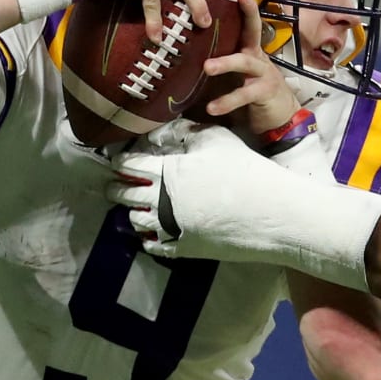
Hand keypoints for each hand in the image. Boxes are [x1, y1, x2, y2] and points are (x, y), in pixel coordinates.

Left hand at [108, 123, 257, 256]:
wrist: (267, 212)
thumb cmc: (244, 171)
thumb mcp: (216, 139)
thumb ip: (186, 132)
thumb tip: (164, 131)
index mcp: (165, 171)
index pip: (129, 165)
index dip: (120, 162)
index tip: (117, 162)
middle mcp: (159, 200)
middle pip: (126, 193)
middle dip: (116, 188)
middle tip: (113, 187)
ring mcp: (170, 227)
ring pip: (136, 221)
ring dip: (131, 213)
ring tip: (133, 210)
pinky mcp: (183, 248)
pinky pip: (154, 245)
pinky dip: (147, 239)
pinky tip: (149, 236)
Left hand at [200, 0, 301, 135]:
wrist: (282, 116)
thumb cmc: (253, 90)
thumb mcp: (237, 71)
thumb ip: (219, 59)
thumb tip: (185, 49)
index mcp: (250, 49)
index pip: (248, 23)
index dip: (246, 7)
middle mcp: (258, 57)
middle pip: (253, 32)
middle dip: (247, 16)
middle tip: (224, 9)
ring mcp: (263, 74)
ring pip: (244, 63)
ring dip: (226, 64)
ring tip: (207, 68)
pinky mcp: (264, 92)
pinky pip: (244, 95)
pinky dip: (226, 101)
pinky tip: (212, 107)